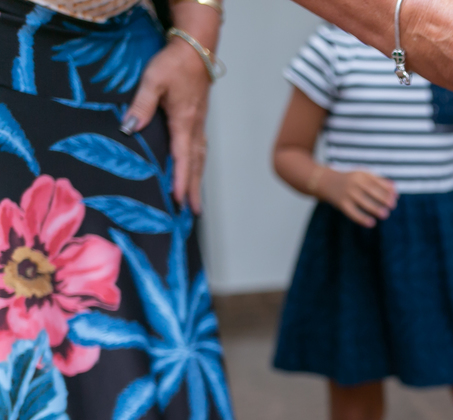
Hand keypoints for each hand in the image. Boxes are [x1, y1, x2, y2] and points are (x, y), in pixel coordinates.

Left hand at [123, 36, 211, 212]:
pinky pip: (200, 149)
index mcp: (184, 122)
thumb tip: (129, 128)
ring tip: (195, 200)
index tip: (177, 200)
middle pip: (196, 165)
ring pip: (200, 159)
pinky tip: (195, 170)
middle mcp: (195, 128)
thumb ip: (141, 105)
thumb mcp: (152, 80)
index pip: (183, 157)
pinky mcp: (198, 120)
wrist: (196, 50)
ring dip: (197, 180)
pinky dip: (198, 165)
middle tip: (193, 213)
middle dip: (194, 189)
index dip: (180, 179)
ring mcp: (199, 125)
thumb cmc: (173, 64)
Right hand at [318, 170, 396, 226]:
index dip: (387, 189)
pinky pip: (353, 212)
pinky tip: (371, 223)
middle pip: (371, 190)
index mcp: (361, 174)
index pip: (377, 181)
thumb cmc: (349, 180)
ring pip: (363, 201)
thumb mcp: (362, 176)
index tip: (396, 197)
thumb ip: (379, 181)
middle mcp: (354, 182)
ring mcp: (347, 193)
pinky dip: (362, 218)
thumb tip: (395, 190)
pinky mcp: (341, 203)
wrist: (324, 181)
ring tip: (385, 214)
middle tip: (393, 205)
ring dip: (374, 208)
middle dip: (383, 198)